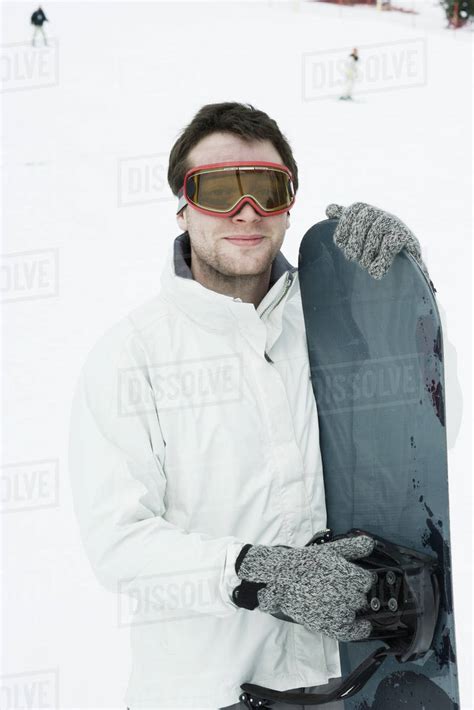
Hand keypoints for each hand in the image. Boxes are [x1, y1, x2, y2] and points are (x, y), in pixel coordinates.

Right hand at [236, 534, 374, 641]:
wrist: (283, 578)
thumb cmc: (307, 562)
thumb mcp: (331, 550)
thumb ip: (353, 547)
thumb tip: (370, 543)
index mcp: (351, 576)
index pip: (366, 581)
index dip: (359, 578)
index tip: (350, 577)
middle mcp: (348, 596)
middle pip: (361, 596)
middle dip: (353, 591)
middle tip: (337, 586)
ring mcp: (339, 612)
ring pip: (356, 611)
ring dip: (350, 606)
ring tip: (335, 598)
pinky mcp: (330, 626)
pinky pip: (352, 632)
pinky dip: (360, 630)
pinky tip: (363, 626)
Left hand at [325, 202, 427, 280]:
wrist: (405, 266)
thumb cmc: (376, 251)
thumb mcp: (359, 236)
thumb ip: (345, 223)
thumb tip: (329, 209)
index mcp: (367, 212)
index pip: (352, 211)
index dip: (343, 228)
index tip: (341, 243)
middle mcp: (382, 214)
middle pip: (363, 219)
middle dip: (355, 241)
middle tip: (353, 258)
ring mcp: (396, 224)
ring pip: (376, 231)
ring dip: (367, 253)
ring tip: (366, 265)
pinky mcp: (406, 238)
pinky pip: (390, 243)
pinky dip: (381, 259)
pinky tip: (376, 272)